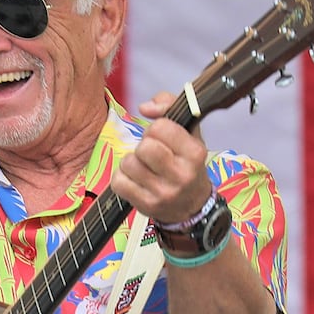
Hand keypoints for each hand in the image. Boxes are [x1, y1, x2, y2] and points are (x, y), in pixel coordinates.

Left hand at [115, 91, 213, 223]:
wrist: (191, 207)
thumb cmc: (186, 164)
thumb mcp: (189, 133)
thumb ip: (169, 106)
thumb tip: (144, 107)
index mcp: (195, 153)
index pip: (161, 127)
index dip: (156, 129)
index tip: (162, 138)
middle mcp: (182, 175)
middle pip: (144, 147)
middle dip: (143, 146)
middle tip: (150, 154)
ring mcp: (164, 193)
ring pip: (128, 163)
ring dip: (131, 162)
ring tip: (143, 167)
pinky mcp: (146, 206)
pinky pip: (118, 182)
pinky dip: (122, 178)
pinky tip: (135, 180)